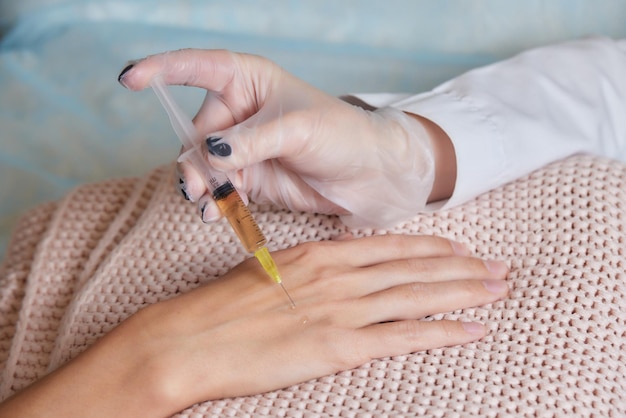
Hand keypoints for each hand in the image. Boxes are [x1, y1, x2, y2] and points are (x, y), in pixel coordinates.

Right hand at [0, 234, 507, 416]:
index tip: (460, 249)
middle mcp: (337, 274)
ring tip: (498, 289)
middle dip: (462, 267)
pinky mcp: (338, 345)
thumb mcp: (269, 275)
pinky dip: (442, 331)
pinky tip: (471, 329)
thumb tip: (334, 275)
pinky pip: (403, 335)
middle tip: (499, 267)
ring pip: (417, 294)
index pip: (388, 246)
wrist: (188, 339)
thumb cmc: (219, 308)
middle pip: (413, 267)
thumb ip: (308, 273)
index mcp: (318, 254)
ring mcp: (340, 308)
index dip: (430, 248)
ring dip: (463, 292)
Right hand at [118, 49, 438, 227]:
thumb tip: (210, 153)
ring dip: (201, 184)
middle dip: (194, 160)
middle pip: (196, 132)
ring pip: (203, 165)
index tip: (128, 79)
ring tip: (209, 203)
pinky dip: (216, 201)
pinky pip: (219, 188)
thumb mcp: (297, 129)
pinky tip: (219, 213)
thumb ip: (252, 140)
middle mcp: (239, 111)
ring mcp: (242, 147)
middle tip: (201, 186)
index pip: (197, 67)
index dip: (161, 70)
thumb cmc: (341, 135)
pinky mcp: (250, 177)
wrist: (368, 175)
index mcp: (249, 80)